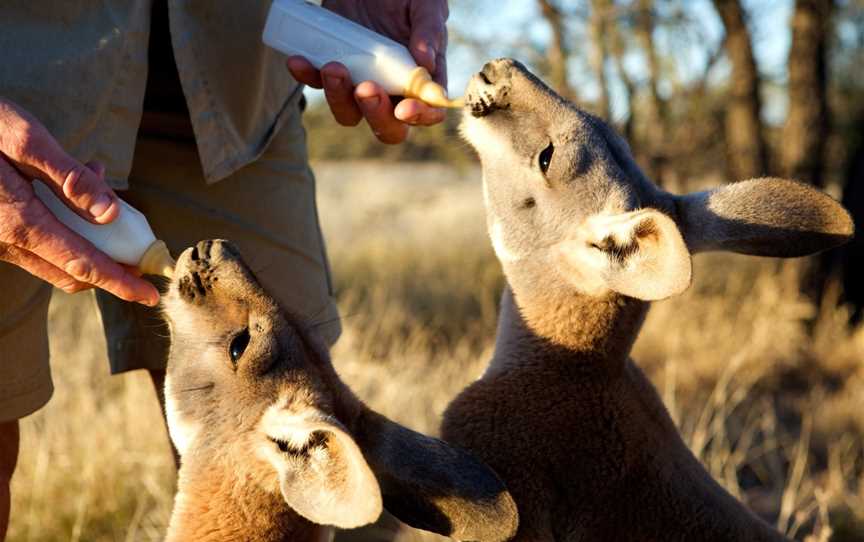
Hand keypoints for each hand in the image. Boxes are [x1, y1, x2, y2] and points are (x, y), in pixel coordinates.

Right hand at [0, 98, 159, 305]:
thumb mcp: (25, 140)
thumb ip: (69, 178)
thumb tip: (110, 213)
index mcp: (19, 222)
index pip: (82, 263)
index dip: (119, 282)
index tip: (150, 295)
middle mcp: (7, 240)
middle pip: (72, 270)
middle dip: (111, 264)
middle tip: (140, 244)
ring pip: (57, 256)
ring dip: (90, 236)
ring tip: (98, 182)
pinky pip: (39, 240)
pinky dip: (67, 224)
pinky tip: (73, 183)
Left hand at [287, 0, 448, 143]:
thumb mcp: (425, 5)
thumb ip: (429, 30)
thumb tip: (427, 63)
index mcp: (420, 81)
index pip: (427, 112)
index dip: (420, 118)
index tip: (405, 108)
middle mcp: (391, 91)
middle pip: (386, 126)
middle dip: (375, 114)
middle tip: (366, 88)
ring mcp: (359, 84)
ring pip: (348, 113)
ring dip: (338, 98)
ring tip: (334, 67)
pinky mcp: (333, 71)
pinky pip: (316, 83)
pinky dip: (307, 76)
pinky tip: (298, 60)